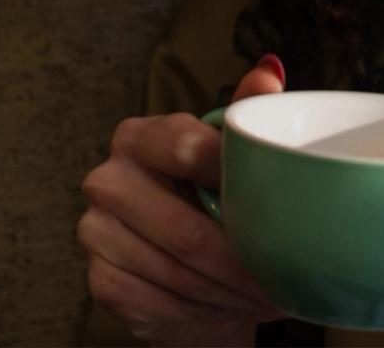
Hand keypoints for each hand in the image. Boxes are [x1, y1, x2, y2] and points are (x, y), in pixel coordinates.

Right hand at [78, 55, 287, 345]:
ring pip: (179, 272)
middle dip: (243, 261)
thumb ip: (249, 112)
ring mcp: (97, 232)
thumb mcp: (236, 151)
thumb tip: (271, 70)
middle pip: (185, 228)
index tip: (278, 204)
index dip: (236, 179)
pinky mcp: (102, 280)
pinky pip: (163, 303)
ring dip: (231, 292)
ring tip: (271, 294)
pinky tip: (233, 307)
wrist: (189, 260)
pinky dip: (207, 312)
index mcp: (141, 137)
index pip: (188, 149)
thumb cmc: (217, 196)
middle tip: (286, 276)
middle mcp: (109, 179)